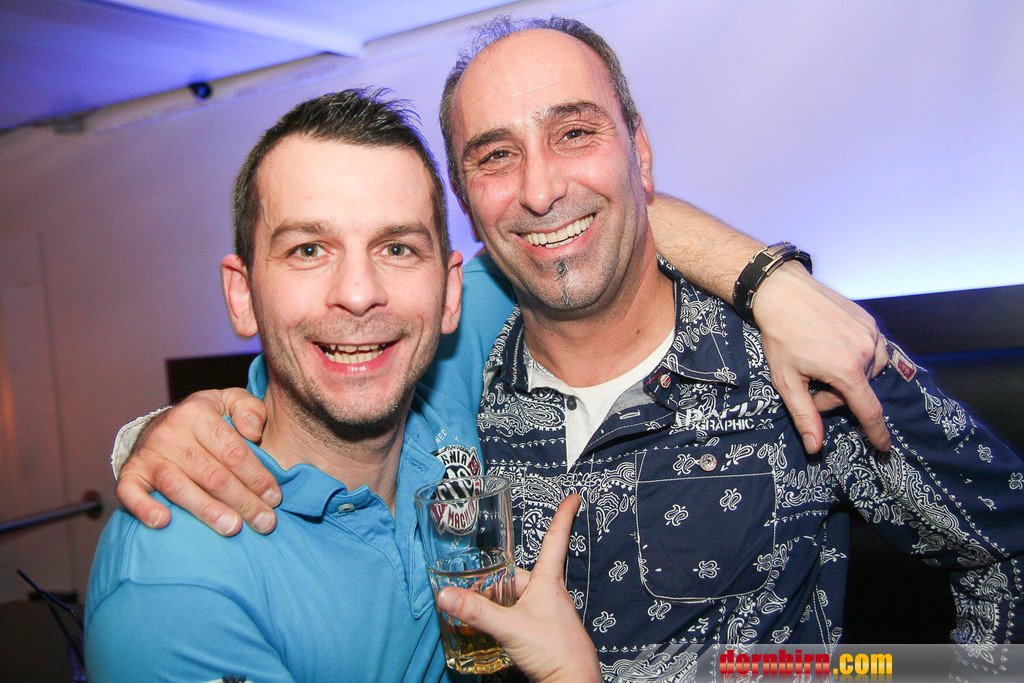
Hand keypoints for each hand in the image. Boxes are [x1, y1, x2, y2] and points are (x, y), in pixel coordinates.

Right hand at [115, 388, 279, 534]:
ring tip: (232, 529)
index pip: (234, 452)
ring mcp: (148, 455)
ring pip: (180, 488)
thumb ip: (250, 409)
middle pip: (212, 475)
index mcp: (198, 413)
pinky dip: (144, 508)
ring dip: (208, 511)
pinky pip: (131, 493)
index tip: (275, 499)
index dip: (257, 478)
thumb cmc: (207, 420)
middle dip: (243, 501)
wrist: (160, 425)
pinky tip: (163, 523)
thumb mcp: (230, 402)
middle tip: (265, 523)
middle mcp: (170, 433)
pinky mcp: (131, 473)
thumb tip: (253, 432)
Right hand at [435, 495, 599, 682]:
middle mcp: (550, 594)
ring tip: (479, 611)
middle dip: (497, 581)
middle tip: (475, 586)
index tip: (574, 497)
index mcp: (547, 582)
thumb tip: (446, 594)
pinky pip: (521, 618)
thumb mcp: (509, 626)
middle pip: (520, 576)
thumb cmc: (554, 650)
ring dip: (499, 603)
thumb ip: (476, 611)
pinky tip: (495, 631)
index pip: (554, 540)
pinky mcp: (546, 634)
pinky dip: (505, 620)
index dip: (563, 517)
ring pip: (518, 599)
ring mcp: (549, 615)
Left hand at [754, 262, 890, 453]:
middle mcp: (867, 352)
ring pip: (866, 371)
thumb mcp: (787, 380)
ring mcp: (871, 334)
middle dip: (835, 393)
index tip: (884, 447)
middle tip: (810, 379)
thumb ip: (805, 415)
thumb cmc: (781, 336)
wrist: (783, 292)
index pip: (869, 410)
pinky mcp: (870, 322)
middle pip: (859, 390)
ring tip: (821, 361)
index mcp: (847, 370)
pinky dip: (854, 357)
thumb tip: (815, 447)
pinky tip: (832, 347)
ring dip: (847, 375)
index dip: (877, 433)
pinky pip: (871, 350)